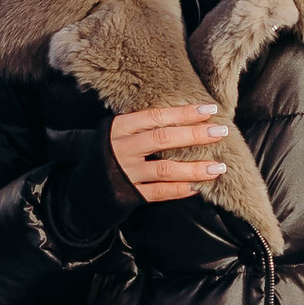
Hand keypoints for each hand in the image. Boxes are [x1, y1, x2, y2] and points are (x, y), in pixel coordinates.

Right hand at [108, 101, 227, 204]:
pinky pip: (160, 192)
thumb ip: (143, 127)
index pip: (156, 116)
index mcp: (119, 128)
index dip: (183, 113)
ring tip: (218, 167)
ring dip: (194, 168)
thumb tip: (187, 120)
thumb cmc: (108, 154)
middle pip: (162, 139)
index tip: (209, 109)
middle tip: (220, 132)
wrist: (84, 189)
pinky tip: (198, 187)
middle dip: (194, 135)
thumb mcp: (118, 134)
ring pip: (164, 169)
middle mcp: (121, 148)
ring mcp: (125, 173)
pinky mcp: (129, 195)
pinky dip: (180, 189)